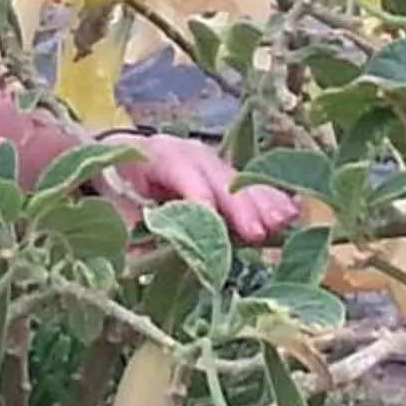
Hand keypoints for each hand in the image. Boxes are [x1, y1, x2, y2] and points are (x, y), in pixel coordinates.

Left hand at [105, 131, 301, 246]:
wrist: (122, 154)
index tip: (216, 224)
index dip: (200, 200)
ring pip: (240, 182)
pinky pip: (250, 187)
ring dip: (264, 204)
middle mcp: (190, 153)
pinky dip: (271, 200)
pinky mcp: (225, 177)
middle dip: (241, 205)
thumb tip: (134, 252)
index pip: (183, 175)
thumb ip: (126, 220)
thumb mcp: (112, 196)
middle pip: (219, 178)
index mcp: (159, 153)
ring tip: (286, 221)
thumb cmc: (116, 178)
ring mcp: (211, 163)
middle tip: (260, 231)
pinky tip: (293, 211)